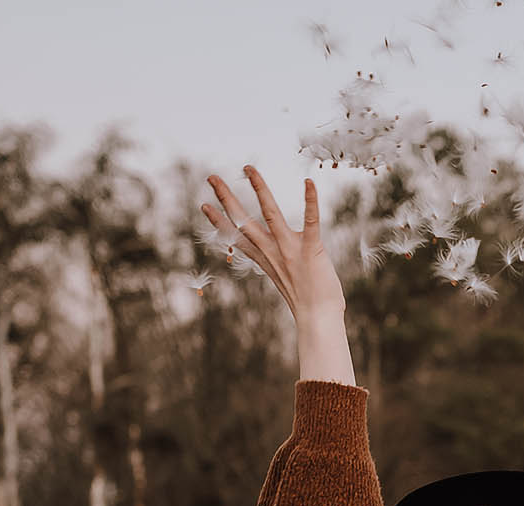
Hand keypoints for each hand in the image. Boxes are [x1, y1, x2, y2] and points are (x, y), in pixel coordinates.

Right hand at [203, 167, 353, 383]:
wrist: (319, 319)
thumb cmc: (309, 301)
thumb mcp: (288, 278)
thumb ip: (282, 263)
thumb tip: (284, 261)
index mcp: (265, 258)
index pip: (236, 236)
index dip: (219, 221)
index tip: (204, 205)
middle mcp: (272, 251)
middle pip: (243, 220)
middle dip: (227, 197)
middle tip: (211, 177)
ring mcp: (290, 249)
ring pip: (270, 213)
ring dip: (259, 188)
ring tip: (249, 168)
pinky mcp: (310, 249)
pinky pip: (311, 220)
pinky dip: (310, 201)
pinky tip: (309, 182)